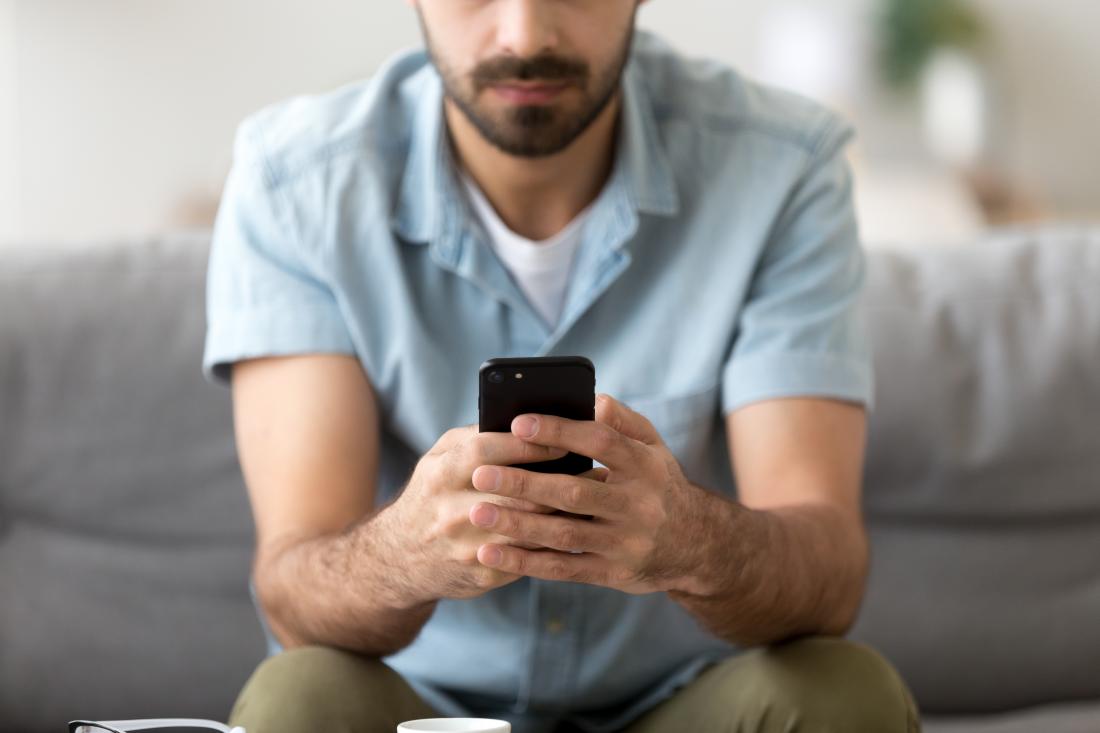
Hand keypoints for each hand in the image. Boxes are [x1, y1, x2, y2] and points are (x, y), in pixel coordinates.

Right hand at [386, 423, 605, 602]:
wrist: (401, 558)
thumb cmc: (433, 493)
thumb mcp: (439, 458)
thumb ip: (475, 437)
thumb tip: (525, 421)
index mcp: (441, 473)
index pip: (488, 451)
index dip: (528, 444)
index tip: (564, 438)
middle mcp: (450, 511)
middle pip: (517, 493)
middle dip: (559, 480)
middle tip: (594, 470)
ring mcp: (466, 547)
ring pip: (530, 528)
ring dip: (566, 514)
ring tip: (596, 498)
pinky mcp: (482, 575)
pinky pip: (530, 558)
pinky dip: (557, 543)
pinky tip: (579, 529)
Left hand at [467, 394, 708, 593]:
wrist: (697, 545)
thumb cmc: (659, 484)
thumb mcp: (654, 447)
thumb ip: (621, 421)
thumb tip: (589, 399)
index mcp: (645, 465)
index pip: (600, 442)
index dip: (559, 432)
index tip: (517, 423)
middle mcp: (638, 504)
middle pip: (574, 491)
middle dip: (524, 482)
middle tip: (481, 474)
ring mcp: (625, 542)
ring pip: (564, 533)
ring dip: (518, 524)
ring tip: (477, 511)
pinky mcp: (613, 572)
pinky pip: (564, 568)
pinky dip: (525, 562)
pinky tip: (491, 552)